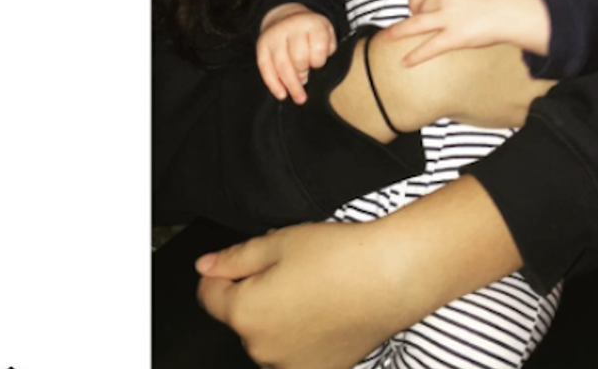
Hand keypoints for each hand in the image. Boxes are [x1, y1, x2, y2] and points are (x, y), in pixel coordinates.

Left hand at [197, 221, 400, 368]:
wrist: (391, 277)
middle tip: (293, 267)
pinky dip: (303, 336)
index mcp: (246, 312)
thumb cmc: (340, 256)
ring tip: (315, 288)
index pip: (210, 296)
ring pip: (269, 337)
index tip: (244, 261)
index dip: (223, 272)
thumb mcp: (280, 241)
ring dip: (280, 317)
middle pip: (243, 317)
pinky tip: (327, 312)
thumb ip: (235, 257)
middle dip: (257, 293)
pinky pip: (295, 355)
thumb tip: (205, 267)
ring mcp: (290, 366)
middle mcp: (262, 349)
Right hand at [258, 5, 335, 104]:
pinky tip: (282, 94)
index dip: (319, 61)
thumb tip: (319, 72)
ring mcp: (274, 36)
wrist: (286, 16)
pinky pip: (266, 68)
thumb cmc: (311, 31)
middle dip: (304, 74)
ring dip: (291, 86)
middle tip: (306, 79)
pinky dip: (274, 84)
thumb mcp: (326, 32)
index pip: (318, 48)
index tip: (318, 65)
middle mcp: (291, 27)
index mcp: (311, 23)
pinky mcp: (262, 45)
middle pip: (299, 59)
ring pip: (282, 66)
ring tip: (299, 98)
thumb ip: (328, 49)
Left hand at [387, 0, 548, 66]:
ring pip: (417, 24)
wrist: (513, 11)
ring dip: (400, 31)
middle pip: (420, 7)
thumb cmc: (501, 0)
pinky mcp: (454, 37)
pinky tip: (405, 62)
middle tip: (407, 24)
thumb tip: (453, 1)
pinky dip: (415, 56)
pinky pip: (429, 47)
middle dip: (412, 16)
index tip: (413, 5)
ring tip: (387, 37)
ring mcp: (449, 17)